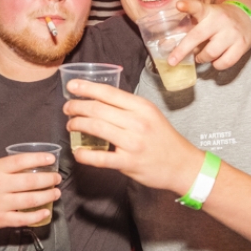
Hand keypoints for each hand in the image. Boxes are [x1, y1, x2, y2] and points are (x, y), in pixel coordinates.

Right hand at [0, 153, 61, 231]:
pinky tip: (46, 212)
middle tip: (57, 179)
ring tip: (56, 193)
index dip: (39, 159)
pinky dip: (37, 217)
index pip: (21, 161)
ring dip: (47, 197)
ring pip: (30, 201)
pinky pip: (23, 219)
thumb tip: (30, 163)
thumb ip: (5, 166)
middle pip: (30, 182)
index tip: (51, 158)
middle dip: (49, 180)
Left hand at [63, 79, 203, 194]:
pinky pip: (100, 158)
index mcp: (141, 107)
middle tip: (67, 109)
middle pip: (98, 109)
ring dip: (77, 125)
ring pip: (96, 128)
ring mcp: (132, 143)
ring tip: (70, 125)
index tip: (71, 86)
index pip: (108, 92)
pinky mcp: (128, 163)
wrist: (182, 164)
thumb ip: (127, 107)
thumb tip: (99, 99)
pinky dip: (84, 154)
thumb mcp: (150, 114)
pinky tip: (77, 152)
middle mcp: (137, 122)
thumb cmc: (164, 138)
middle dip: (76, 107)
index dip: (86, 88)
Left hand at [167, 0, 250, 70]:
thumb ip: (189, 25)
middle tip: (172, 61)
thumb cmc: (218, 20)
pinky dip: (216, 64)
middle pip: (198, 37)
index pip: (198, 7)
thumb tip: (167, 43)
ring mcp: (232, 33)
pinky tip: (216, 59)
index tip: (179, 5)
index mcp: (209, 11)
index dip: (188, 6)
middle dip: (182, 50)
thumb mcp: (205, 16)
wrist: (247, 17)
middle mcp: (221, 20)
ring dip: (202, 58)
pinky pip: (224, 62)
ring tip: (201, 56)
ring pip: (210, 53)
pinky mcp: (242, 45)